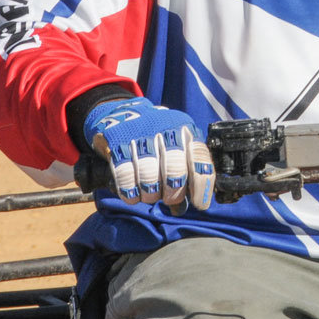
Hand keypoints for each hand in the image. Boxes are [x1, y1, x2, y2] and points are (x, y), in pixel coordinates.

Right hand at [83, 98, 214, 211]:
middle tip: (169, 198)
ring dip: (151, 195)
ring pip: (150, 177)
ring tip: (150, 195)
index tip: (199, 204)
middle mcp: (165, 130)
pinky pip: (125, 176)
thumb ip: (186, 171)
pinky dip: (130, 192)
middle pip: (175, 171)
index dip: (201, 185)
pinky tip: (133, 195)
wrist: (123, 114)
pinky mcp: (118, 143)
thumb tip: (191, 204)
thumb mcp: (177, 146)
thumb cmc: (156, 138)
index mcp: (185, 130)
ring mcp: (141, 135)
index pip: (199, 157)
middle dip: (173, 193)